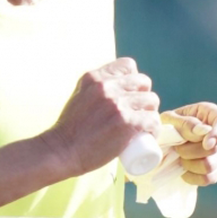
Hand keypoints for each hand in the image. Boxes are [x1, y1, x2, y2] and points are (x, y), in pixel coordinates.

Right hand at [46, 59, 161, 179]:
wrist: (62, 152)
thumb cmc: (70, 131)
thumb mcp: (79, 96)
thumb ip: (93, 89)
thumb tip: (112, 90)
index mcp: (95, 77)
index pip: (128, 65)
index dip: (134, 80)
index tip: (132, 95)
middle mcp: (107, 87)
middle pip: (143, 82)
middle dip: (144, 97)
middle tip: (139, 113)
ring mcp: (118, 104)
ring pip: (151, 101)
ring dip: (150, 113)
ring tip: (144, 126)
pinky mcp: (127, 123)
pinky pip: (152, 120)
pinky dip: (154, 128)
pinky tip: (149, 134)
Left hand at [165, 102, 216, 185]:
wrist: (164, 145)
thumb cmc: (168, 127)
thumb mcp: (169, 119)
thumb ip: (184, 123)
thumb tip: (201, 131)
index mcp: (210, 115)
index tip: (206, 144)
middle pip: (214, 149)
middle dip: (190, 151)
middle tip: (176, 148)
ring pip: (209, 165)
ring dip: (188, 164)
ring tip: (179, 158)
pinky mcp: (215, 171)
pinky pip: (207, 178)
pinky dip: (191, 176)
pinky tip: (183, 170)